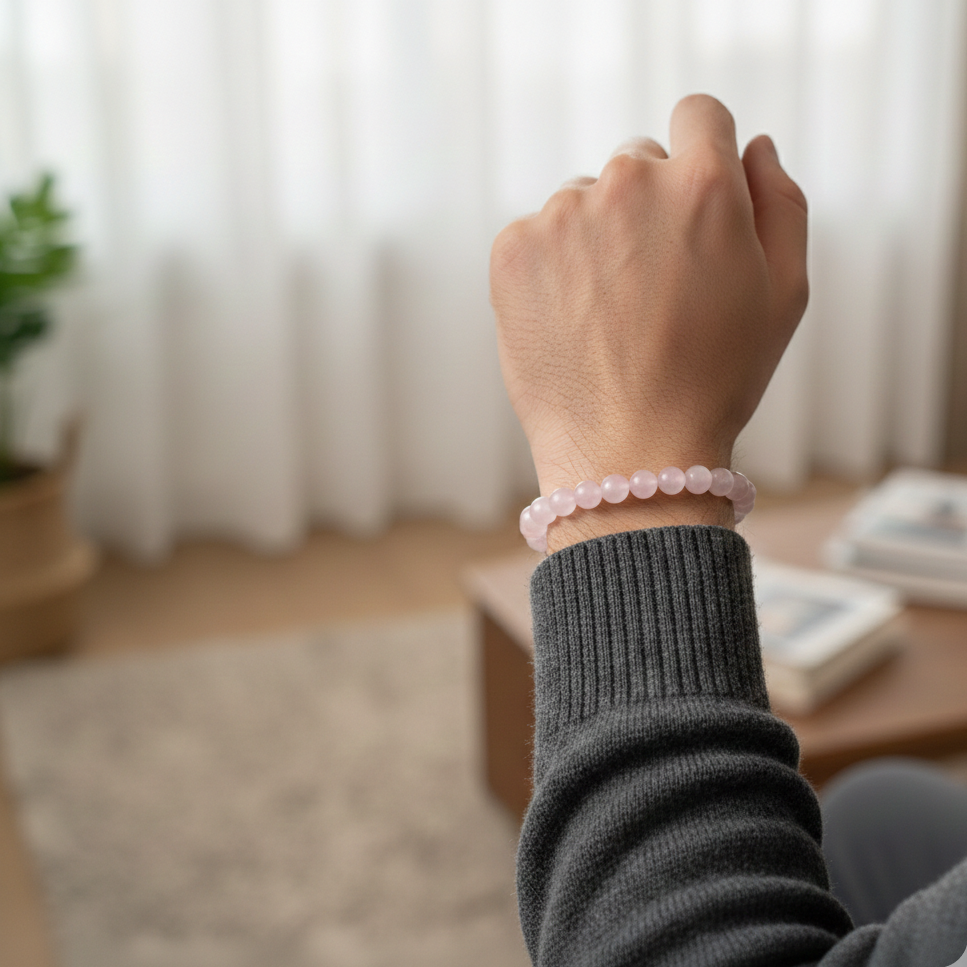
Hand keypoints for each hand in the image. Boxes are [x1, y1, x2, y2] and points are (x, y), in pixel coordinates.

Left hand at [490, 94, 807, 550]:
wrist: (628, 453)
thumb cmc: (714, 380)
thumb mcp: (785, 293)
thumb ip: (779, 201)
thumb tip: (751, 145)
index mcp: (703, 184)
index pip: (700, 116)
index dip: (702, 157)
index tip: (692, 204)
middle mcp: (629, 183)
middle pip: (638, 162)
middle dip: (649, 207)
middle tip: (653, 286)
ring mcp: (562, 214)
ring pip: (584, 201)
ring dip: (597, 238)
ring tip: (610, 315)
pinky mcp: (512, 249)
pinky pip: (537, 233)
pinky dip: (551, 267)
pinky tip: (572, 320)